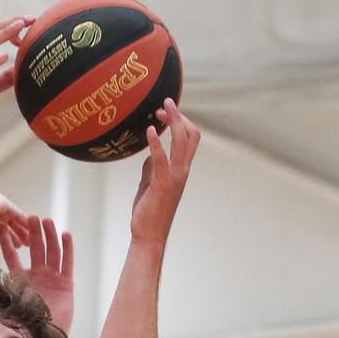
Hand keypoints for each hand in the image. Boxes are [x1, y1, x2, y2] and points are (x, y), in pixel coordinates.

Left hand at [1, 215, 73, 331]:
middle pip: (35, 249)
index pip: (13, 258)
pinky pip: (67, 263)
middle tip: (29, 216)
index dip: (8, 245)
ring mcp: (53, 278)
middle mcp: (37, 276)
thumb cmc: (28, 328)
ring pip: (51, 252)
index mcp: (21, 281)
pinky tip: (66, 235)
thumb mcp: (8, 312)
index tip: (3, 230)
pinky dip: (67, 249)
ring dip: (49, 236)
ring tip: (46, 220)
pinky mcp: (67, 283)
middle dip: (32, 232)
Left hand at [130, 99, 198, 244]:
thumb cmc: (149, 211)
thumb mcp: (150, 184)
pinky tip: (149, 131)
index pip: (189, 138)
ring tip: (161, 107)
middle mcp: (182, 171)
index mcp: (180, 170)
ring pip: (181, 142)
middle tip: (164, 103)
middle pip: (190, 135)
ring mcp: (174, 177)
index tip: (163, 112)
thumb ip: (152, 168)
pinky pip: (161, 159)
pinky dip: (156, 142)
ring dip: (172, 122)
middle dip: (179, 115)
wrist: (148, 234)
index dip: (180, 121)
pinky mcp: (161, 184)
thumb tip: (149, 154)